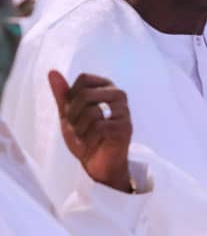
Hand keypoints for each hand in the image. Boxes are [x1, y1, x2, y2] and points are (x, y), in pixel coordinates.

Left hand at [48, 71, 132, 191]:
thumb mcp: (69, 114)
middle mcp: (118, 96)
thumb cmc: (85, 137)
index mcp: (106, 88)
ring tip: (83, 137)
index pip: (84, 79)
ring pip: (91, 112)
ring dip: (79, 130)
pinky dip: (89, 139)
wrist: (97, 163)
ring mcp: (124, 111)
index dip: (71, 95)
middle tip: (74, 127)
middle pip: (85, 94)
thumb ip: (62, 94)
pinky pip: (99, 128)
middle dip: (72, 114)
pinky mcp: (125, 128)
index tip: (73, 110)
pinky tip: (92, 144)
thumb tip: (52, 72)